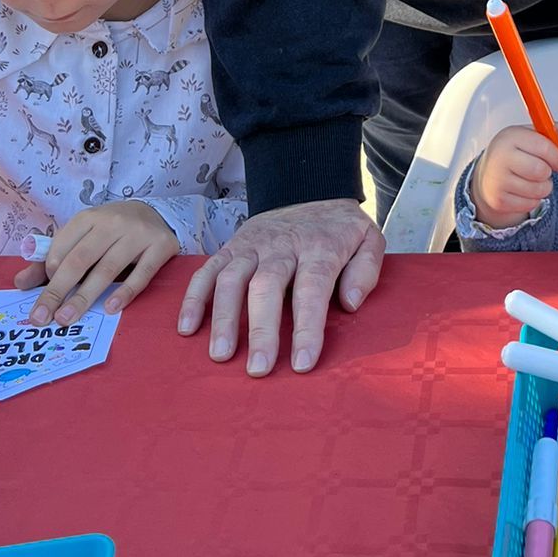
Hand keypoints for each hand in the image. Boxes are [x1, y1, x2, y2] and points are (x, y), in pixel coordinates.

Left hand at [13, 202, 178, 323]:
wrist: (156, 214)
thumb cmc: (111, 232)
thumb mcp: (81, 237)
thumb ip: (51, 258)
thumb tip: (20, 282)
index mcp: (88, 217)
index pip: (62, 247)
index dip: (48, 274)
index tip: (40, 298)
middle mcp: (112, 222)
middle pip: (80, 259)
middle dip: (58, 290)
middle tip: (42, 318)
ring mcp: (138, 234)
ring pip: (108, 268)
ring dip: (85, 296)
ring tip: (67, 319)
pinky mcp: (160, 246)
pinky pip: (142, 273)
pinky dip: (125, 292)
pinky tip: (110, 308)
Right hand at [176, 198, 384, 375]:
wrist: (309, 188)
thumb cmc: (339, 229)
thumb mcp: (369, 239)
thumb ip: (366, 270)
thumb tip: (350, 304)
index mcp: (320, 247)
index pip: (312, 288)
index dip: (307, 327)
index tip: (302, 363)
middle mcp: (281, 245)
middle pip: (267, 286)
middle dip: (261, 329)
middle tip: (258, 369)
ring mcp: (252, 245)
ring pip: (232, 278)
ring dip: (224, 317)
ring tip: (221, 355)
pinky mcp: (231, 245)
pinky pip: (208, 269)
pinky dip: (194, 297)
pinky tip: (188, 327)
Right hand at [471, 121, 557, 228]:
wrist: (488, 175)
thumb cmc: (516, 152)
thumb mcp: (534, 136)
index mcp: (510, 136)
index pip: (543, 146)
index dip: (557, 156)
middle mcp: (500, 157)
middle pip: (541, 171)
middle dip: (548, 172)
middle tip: (544, 170)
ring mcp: (497, 180)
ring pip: (539, 190)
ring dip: (544, 187)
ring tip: (534, 179)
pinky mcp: (499, 200)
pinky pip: (531, 204)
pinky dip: (534, 199)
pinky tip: (524, 190)